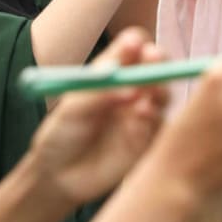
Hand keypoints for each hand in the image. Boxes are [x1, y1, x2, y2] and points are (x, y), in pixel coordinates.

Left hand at [30, 28, 168, 204]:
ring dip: (158, 88)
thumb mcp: (72, 108)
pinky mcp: (148, 142)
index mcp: (110, 75)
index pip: (132, 49)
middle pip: (155, 67)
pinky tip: (141, 117)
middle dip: (157, 60)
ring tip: (144, 94)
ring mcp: (142, 116)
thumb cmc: (61, 134)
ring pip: (163, 94)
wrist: (59, 177)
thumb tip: (123, 71)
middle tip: (153, 57)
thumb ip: (97, 89)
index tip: (134, 44)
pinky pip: (161, 127)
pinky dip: (155, 118)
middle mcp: (131, 91)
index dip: (136, 44)